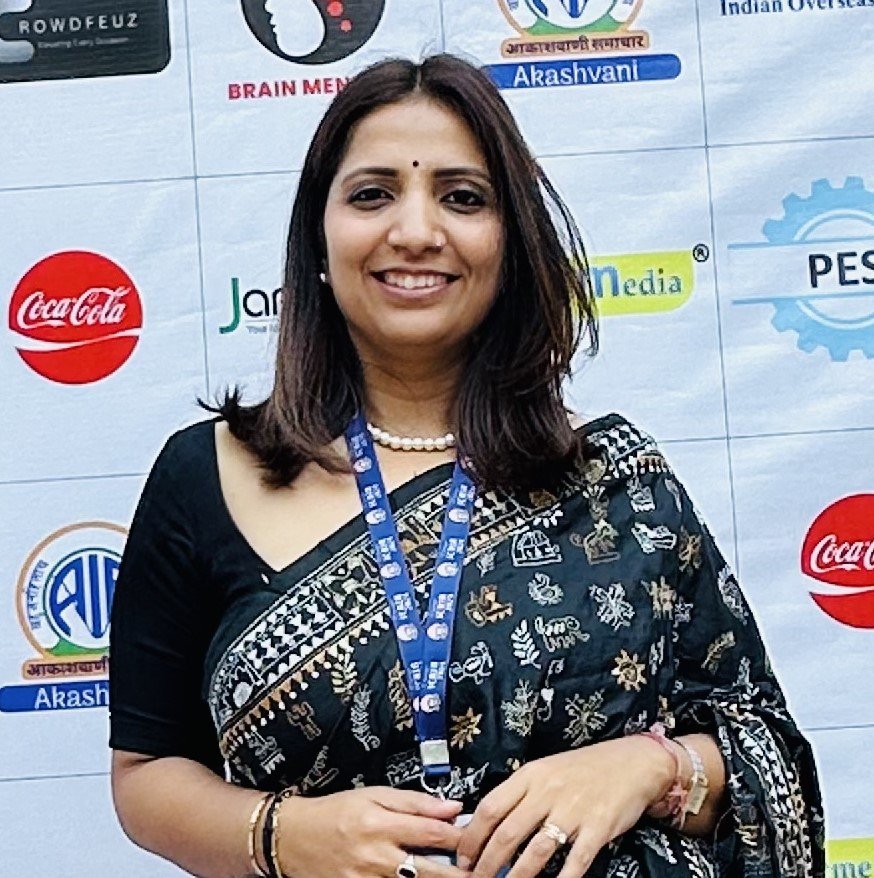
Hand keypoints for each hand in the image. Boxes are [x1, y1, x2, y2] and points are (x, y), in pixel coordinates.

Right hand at [277, 786, 471, 877]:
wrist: (294, 838)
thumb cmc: (336, 812)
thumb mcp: (374, 794)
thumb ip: (415, 802)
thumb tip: (452, 806)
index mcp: (381, 823)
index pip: (432, 833)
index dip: (461, 837)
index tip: (479, 837)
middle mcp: (376, 856)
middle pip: (430, 870)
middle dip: (460, 873)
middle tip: (481, 871)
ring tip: (461, 876)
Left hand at [457, 737, 674, 877]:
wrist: (632, 762)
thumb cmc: (585, 768)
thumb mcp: (546, 770)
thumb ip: (520, 794)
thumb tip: (489, 823)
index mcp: (531, 775)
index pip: (491, 806)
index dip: (473, 836)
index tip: (463, 856)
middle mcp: (548, 791)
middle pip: (508, 832)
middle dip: (487, 863)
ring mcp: (574, 810)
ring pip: (536, 850)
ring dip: (516, 876)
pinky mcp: (599, 827)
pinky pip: (575, 861)